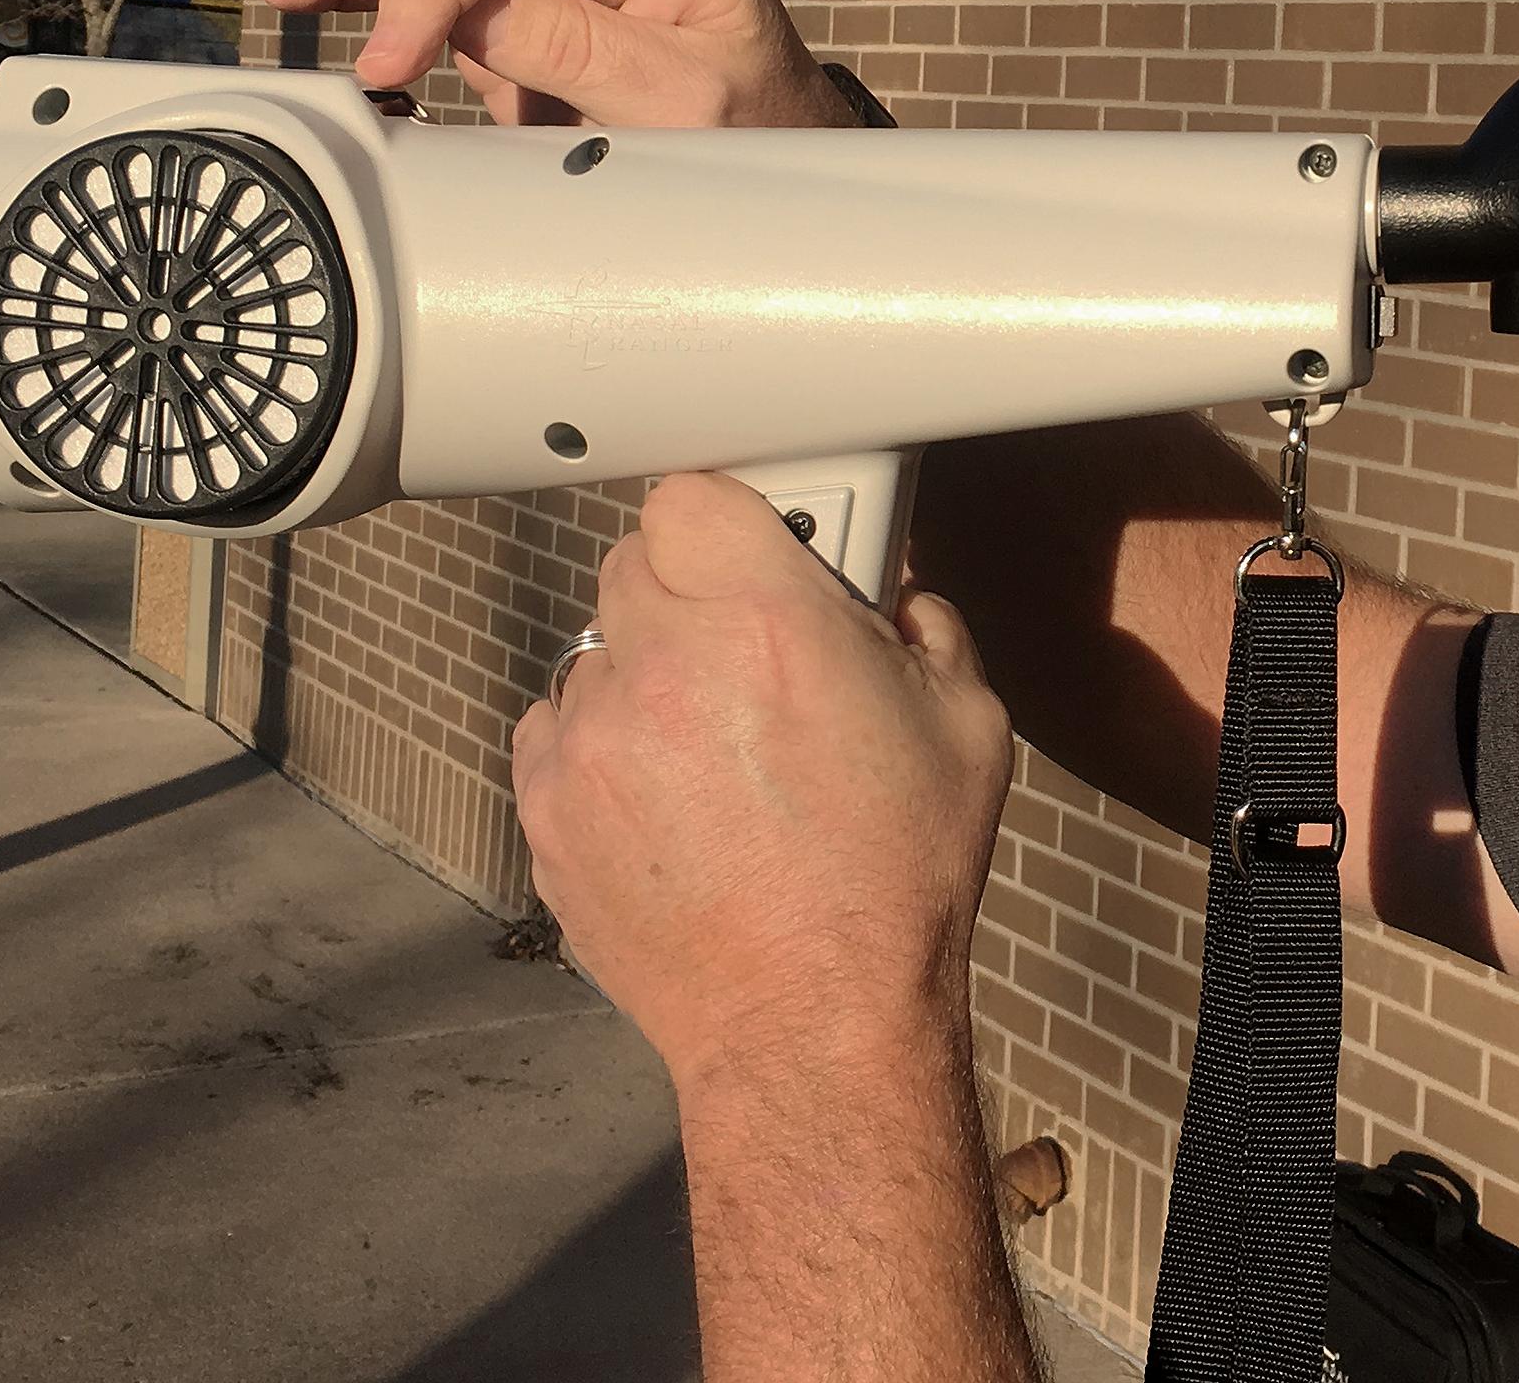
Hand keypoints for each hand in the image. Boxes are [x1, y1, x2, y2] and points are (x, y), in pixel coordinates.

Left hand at [510, 473, 1014, 1088]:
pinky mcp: (547, 807)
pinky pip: (555, 733)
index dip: (730, 522)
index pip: (693, 496)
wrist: (810, 1021)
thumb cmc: (895, 881)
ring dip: (644, 676)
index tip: (757, 554)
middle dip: (690, 595)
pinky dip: (601, 748)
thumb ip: (928, 631)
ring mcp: (590, 739)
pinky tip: (667, 800)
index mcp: (769, 622)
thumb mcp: (970, 727)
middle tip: (749, 654)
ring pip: (595, 653)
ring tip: (712, 751)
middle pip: (635, 563)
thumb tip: (898, 604)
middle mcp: (663, 664)